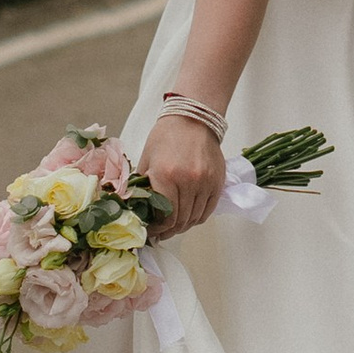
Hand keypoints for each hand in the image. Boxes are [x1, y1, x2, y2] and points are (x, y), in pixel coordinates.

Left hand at [143, 111, 228, 230]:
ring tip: (174, 226)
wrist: (192, 119)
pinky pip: (208, 210)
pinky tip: (188, 216)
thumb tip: (136, 210)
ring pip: (194, 218)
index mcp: (166, 176)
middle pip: (180, 221)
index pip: (165, 218)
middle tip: (161, 233)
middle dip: (168, 231)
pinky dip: (197, 218)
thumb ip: (142, 187)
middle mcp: (188, 181)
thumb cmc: (166, 137)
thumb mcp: (146, 160)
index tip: (151, 232)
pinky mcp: (217, 182)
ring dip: (183, 226)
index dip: (157, 230)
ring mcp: (205, 182)